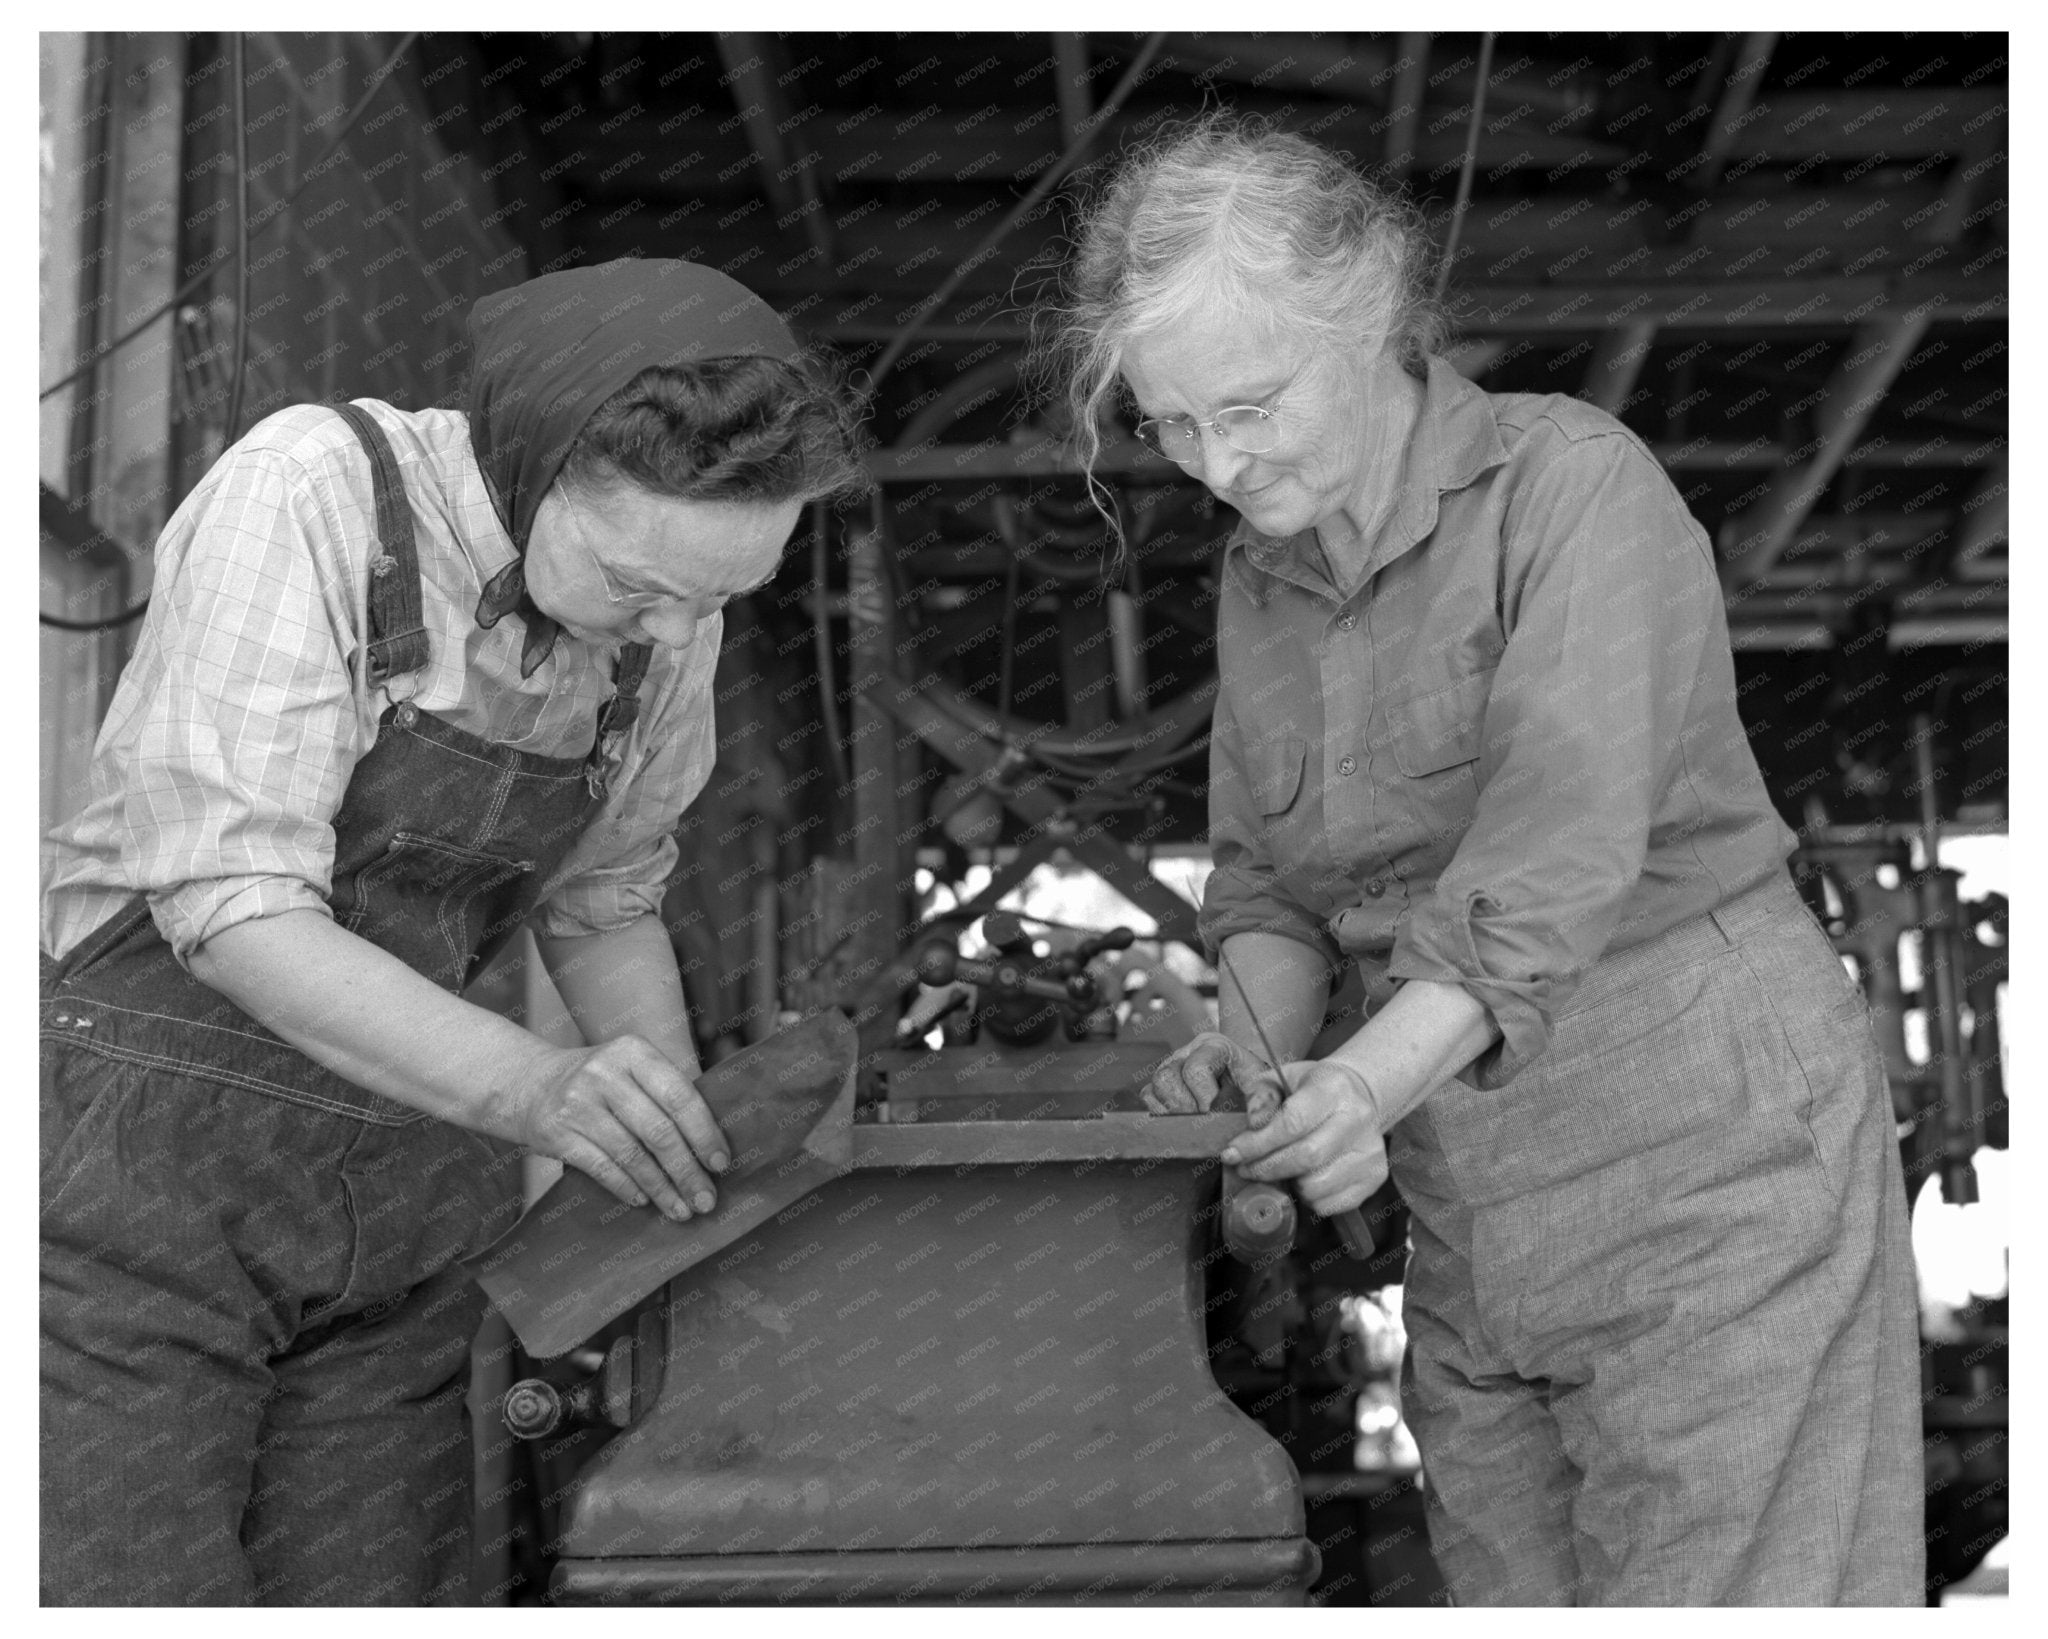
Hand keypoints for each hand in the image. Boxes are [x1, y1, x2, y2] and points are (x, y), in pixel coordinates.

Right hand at [502, 1037, 729, 1219]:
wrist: (529, 1084)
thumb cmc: (599, 1082)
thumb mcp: (631, 1068)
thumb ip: (666, 1095)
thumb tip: (713, 1147)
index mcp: (634, 1052)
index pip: (679, 1096)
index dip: (704, 1133)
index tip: (721, 1164)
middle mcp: (605, 1073)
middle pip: (658, 1130)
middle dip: (687, 1171)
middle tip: (706, 1200)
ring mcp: (578, 1103)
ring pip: (632, 1155)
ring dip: (662, 1188)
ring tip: (681, 1210)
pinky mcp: (557, 1133)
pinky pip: (603, 1168)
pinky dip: (628, 1188)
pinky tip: (645, 1201)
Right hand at [1143, 1030, 1286, 1115]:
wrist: (1250, 1087)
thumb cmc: (1257, 1084)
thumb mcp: (1268, 1087)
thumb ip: (1266, 1101)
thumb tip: (1256, 1122)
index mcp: (1214, 1046)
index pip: (1195, 1069)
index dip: (1203, 1098)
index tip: (1215, 1114)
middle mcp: (1188, 1052)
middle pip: (1166, 1076)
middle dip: (1184, 1106)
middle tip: (1203, 1121)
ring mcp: (1172, 1066)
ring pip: (1154, 1087)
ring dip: (1172, 1110)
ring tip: (1194, 1121)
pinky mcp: (1162, 1084)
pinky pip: (1148, 1096)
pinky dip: (1161, 1112)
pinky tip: (1181, 1121)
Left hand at [1222, 1060, 1388, 1215]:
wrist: (1359, 1095)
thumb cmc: (1310, 1087)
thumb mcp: (1280, 1077)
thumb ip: (1261, 1096)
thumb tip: (1253, 1124)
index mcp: (1333, 1088)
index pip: (1293, 1123)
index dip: (1257, 1143)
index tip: (1232, 1153)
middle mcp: (1358, 1119)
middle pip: (1306, 1157)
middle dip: (1266, 1168)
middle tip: (1245, 1168)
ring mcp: (1371, 1150)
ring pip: (1316, 1186)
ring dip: (1288, 1183)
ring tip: (1281, 1168)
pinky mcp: (1376, 1176)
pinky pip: (1330, 1204)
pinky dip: (1307, 1197)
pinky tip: (1304, 1177)